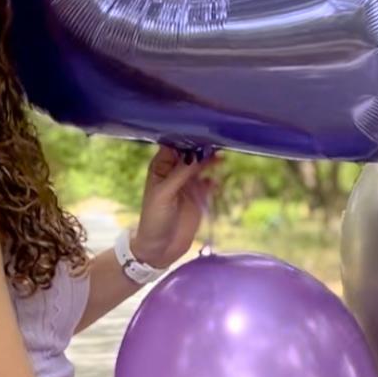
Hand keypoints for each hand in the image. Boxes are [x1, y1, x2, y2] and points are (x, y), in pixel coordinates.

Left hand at [132, 144, 222, 270]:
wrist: (160, 248)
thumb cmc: (155, 218)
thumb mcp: (165, 194)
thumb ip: (182, 173)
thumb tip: (198, 153)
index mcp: (162, 166)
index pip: (175, 144)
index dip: (187, 136)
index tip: (202, 129)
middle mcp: (175, 170)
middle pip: (191, 152)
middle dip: (203, 145)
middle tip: (217, 139)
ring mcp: (188, 182)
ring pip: (202, 164)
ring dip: (211, 160)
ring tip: (222, 156)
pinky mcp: (199, 195)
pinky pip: (210, 181)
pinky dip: (216, 178)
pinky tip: (218, 181)